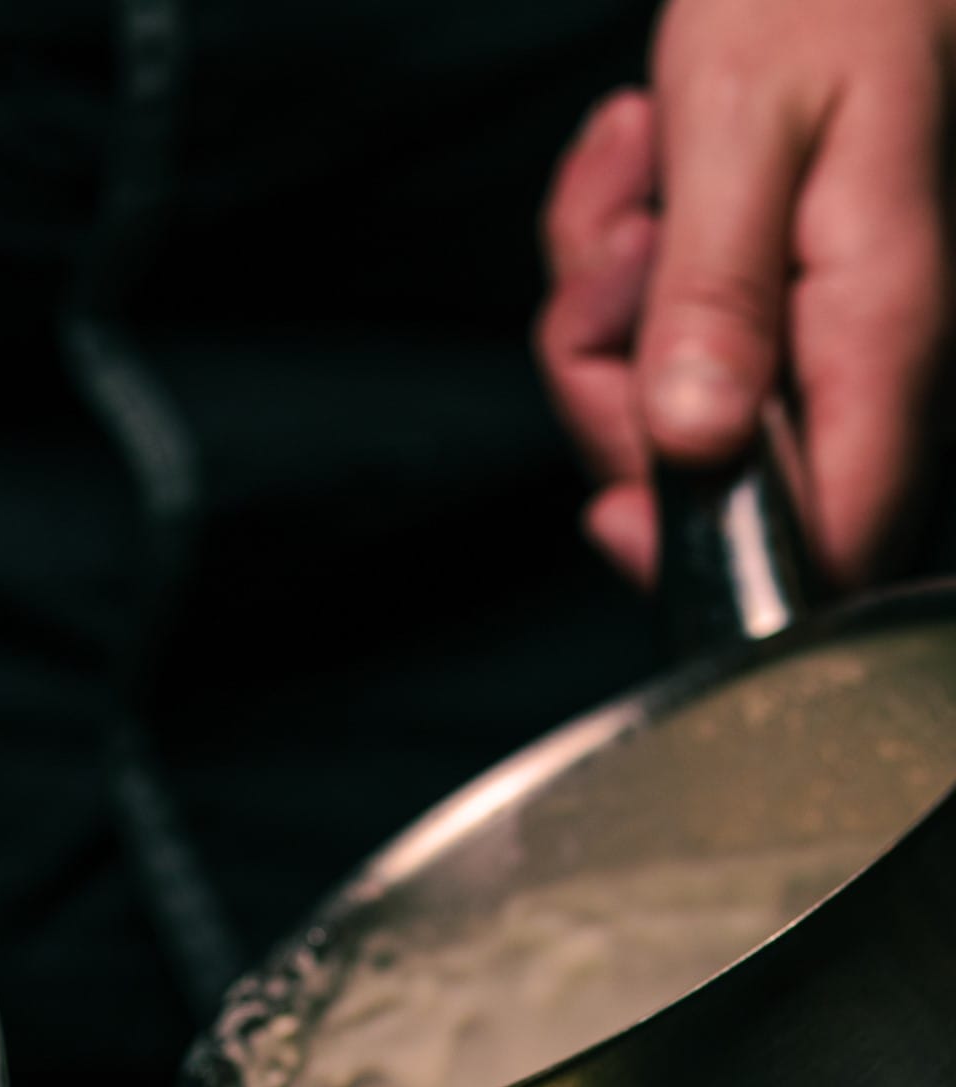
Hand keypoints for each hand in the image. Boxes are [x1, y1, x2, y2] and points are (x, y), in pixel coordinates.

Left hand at [537, 0, 952, 588]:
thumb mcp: (742, 119)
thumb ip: (718, 290)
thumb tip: (694, 443)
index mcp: (889, 329)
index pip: (829, 542)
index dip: (710, 553)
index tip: (614, 501)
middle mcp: (880, 362)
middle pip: (712, 482)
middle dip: (618, 377)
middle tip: (628, 230)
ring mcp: (833, 346)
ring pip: (668, 411)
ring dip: (611, 297)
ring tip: (642, 158)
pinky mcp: (789, 320)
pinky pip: (668, 349)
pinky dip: (626, 269)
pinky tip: (649, 166)